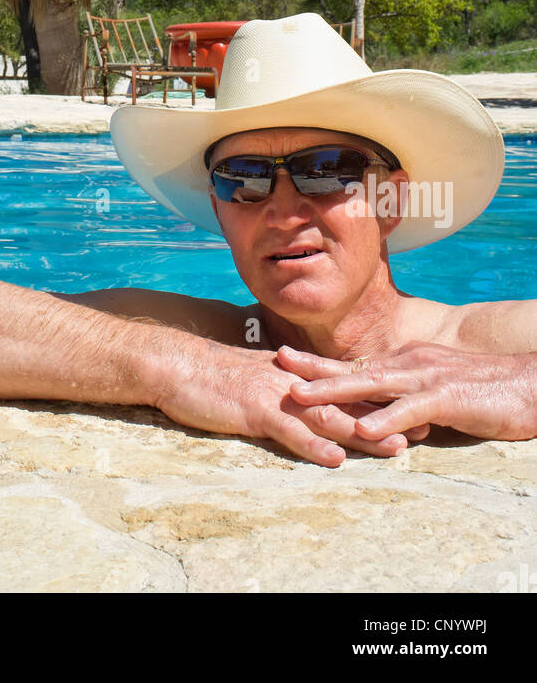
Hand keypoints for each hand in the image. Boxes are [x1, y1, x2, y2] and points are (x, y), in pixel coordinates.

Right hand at [151, 343, 417, 466]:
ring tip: (395, 448)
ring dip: (363, 433)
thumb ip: (280, 388)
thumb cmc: (210, 375)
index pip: (342, 387)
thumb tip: (302, 402)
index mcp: (293, 375)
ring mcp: (274, 395)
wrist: (175, 363)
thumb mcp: (252, 378)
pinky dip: (313, 445)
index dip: (377, 398)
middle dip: (386, 415)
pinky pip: (288, 430)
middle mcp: (291, 382)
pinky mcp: (254, 410)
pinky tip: (335, 459)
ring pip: (327, 416)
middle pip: (346, 400)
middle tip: (423, 428)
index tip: (411, 407)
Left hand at [278, 343, 536, 441]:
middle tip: (277, 369)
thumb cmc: (483, 390)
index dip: (319, 364)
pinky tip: (362, 429)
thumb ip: (407, 397)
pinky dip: (385, 419)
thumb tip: (380, 413)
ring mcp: (425, 379)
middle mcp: (409, 365)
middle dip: (313, 370)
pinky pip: (410, 409)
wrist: (527, 384)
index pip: (355, 364)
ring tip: (302, 399)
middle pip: (352, 369)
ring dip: (334, 392)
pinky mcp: (446, 397)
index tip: (284, 360)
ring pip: (371, 385)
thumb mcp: (436, 389)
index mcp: (405, 363)